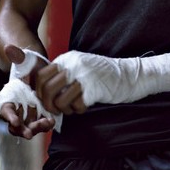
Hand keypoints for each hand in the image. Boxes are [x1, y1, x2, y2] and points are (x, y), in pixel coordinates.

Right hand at [0, 45, 56, 138]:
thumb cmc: (28, 63)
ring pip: (29, 128)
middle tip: (30, 132)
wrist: (41, 69)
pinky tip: (52, 121)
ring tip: (46, 123)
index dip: (9, 116)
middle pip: (16, 125)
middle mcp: (17, 109)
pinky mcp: (41, 114)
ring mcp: (29, 114)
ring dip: (36, 129)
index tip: (15, 120)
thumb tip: (9, 47)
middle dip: (22, 130)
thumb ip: (17, 55)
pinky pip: (41, 124)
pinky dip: (45, 124)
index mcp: (8, 98)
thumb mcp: (24, 59)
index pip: (5, 110)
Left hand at [47, 50, 169, 106]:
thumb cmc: (104, 75)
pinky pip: (76, 106)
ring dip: (63, 110)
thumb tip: (44, 91)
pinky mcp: (93, 90)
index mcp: (67, 59)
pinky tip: (83, 108)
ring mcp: (83, 77)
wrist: (130, 75)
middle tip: (55, 110)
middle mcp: (72, 66)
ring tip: (71, 109)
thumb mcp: (81, 66)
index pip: (40, 75)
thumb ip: (64, 73)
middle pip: (46, 89)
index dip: (38, 91)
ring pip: (59, 100)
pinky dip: (77, 111)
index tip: (45, 99)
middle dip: (47, 104)